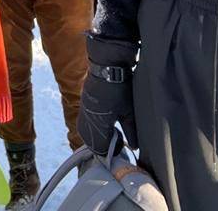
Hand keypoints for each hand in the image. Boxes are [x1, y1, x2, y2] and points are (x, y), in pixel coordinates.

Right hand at [77, 35, 138, 155]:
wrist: (106, 66)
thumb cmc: (119, 89)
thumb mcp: (129, 112)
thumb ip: (131, 131)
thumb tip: (134, 146)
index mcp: (97, 125)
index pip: (100, 148)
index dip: (111, 151)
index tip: (121, 147)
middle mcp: (86, 120)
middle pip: (91, 142)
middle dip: (102, 145)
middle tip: (116, 141)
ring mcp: (83, 111)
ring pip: (86, 132)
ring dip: (97, 136)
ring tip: (111, 131)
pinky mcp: (83, 104)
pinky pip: (85, 122)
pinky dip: (93, 126)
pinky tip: (105, 120)